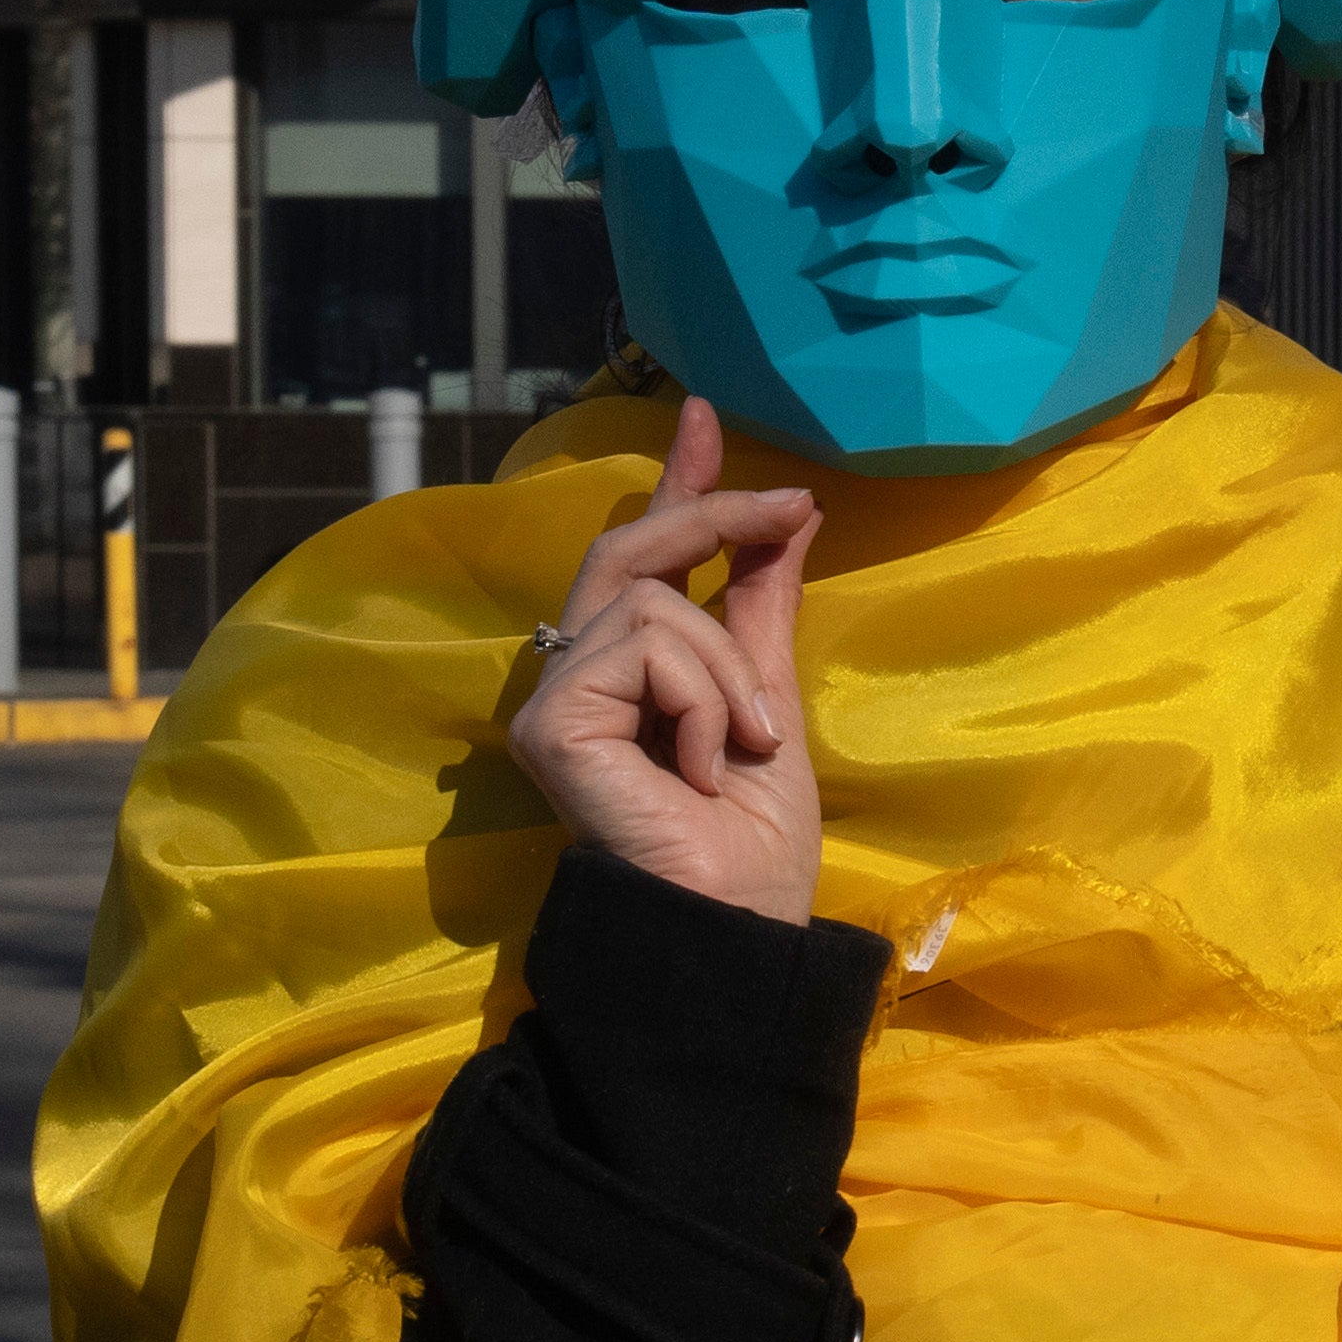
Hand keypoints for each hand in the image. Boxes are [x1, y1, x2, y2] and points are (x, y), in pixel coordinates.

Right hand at [505, 399, 824, 923]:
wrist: (738, 924)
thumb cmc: (753, 842)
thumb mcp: (771, 701)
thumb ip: (761, 609)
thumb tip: (791, 517)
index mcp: (635, 673)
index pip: (645, 557)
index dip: (676, 487)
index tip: (702, 416)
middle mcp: (580, 677)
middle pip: (629, 551)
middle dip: (710, 512)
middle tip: (790, 505)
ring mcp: (555, 700)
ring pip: (655, 604)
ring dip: (726, 673)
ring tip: (742, 749)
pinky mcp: (551, 724)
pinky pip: (644, 651)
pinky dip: (700, 701)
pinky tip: (701, 767)